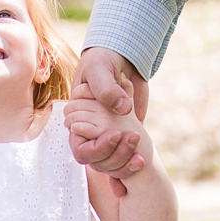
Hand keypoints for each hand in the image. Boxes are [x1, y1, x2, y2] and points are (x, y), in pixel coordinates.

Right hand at [69, 48, 149, 195]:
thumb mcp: (100, 70)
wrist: (122, 57)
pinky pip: (125, 156)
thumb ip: (107, 89)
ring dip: (125, 160)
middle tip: (133, 138)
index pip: (80, 148)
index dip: (96, 148)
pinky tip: (141, 160)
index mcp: (78, 120)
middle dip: (115, 155)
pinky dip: (132, 163)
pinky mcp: (125, 134)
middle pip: (97, 160)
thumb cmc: (102, 60)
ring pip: (111, 162)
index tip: (115, 135)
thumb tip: (122, 109)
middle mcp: (92, 132)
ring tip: (139, 147)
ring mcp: (108, 134)